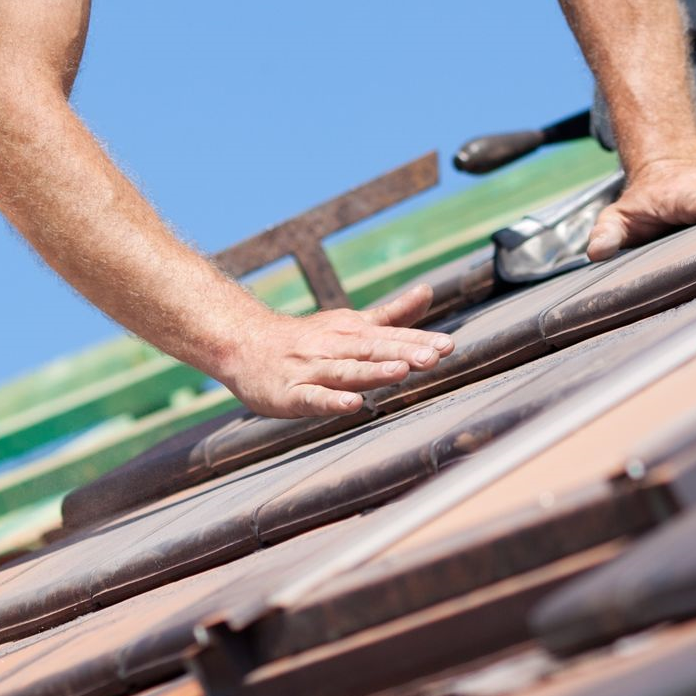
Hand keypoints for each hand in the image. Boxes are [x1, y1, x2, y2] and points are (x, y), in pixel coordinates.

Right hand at [217, 284, 455, 418]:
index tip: (448, 345)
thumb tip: (429, 291)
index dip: (419, 341)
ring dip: (374, 371)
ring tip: (401, 370)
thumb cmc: (309, 339)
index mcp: (352, 331)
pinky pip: (314, 398)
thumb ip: (393, 314)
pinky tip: (353, 404)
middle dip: (404, 352)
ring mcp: (312, 369)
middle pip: (373, 350)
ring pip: (347, 370)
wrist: (247, 344)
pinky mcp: (291, 393)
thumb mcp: (352, 322)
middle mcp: (334, 347)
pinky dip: (333, 400)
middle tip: (434, 356)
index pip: (390, 336)